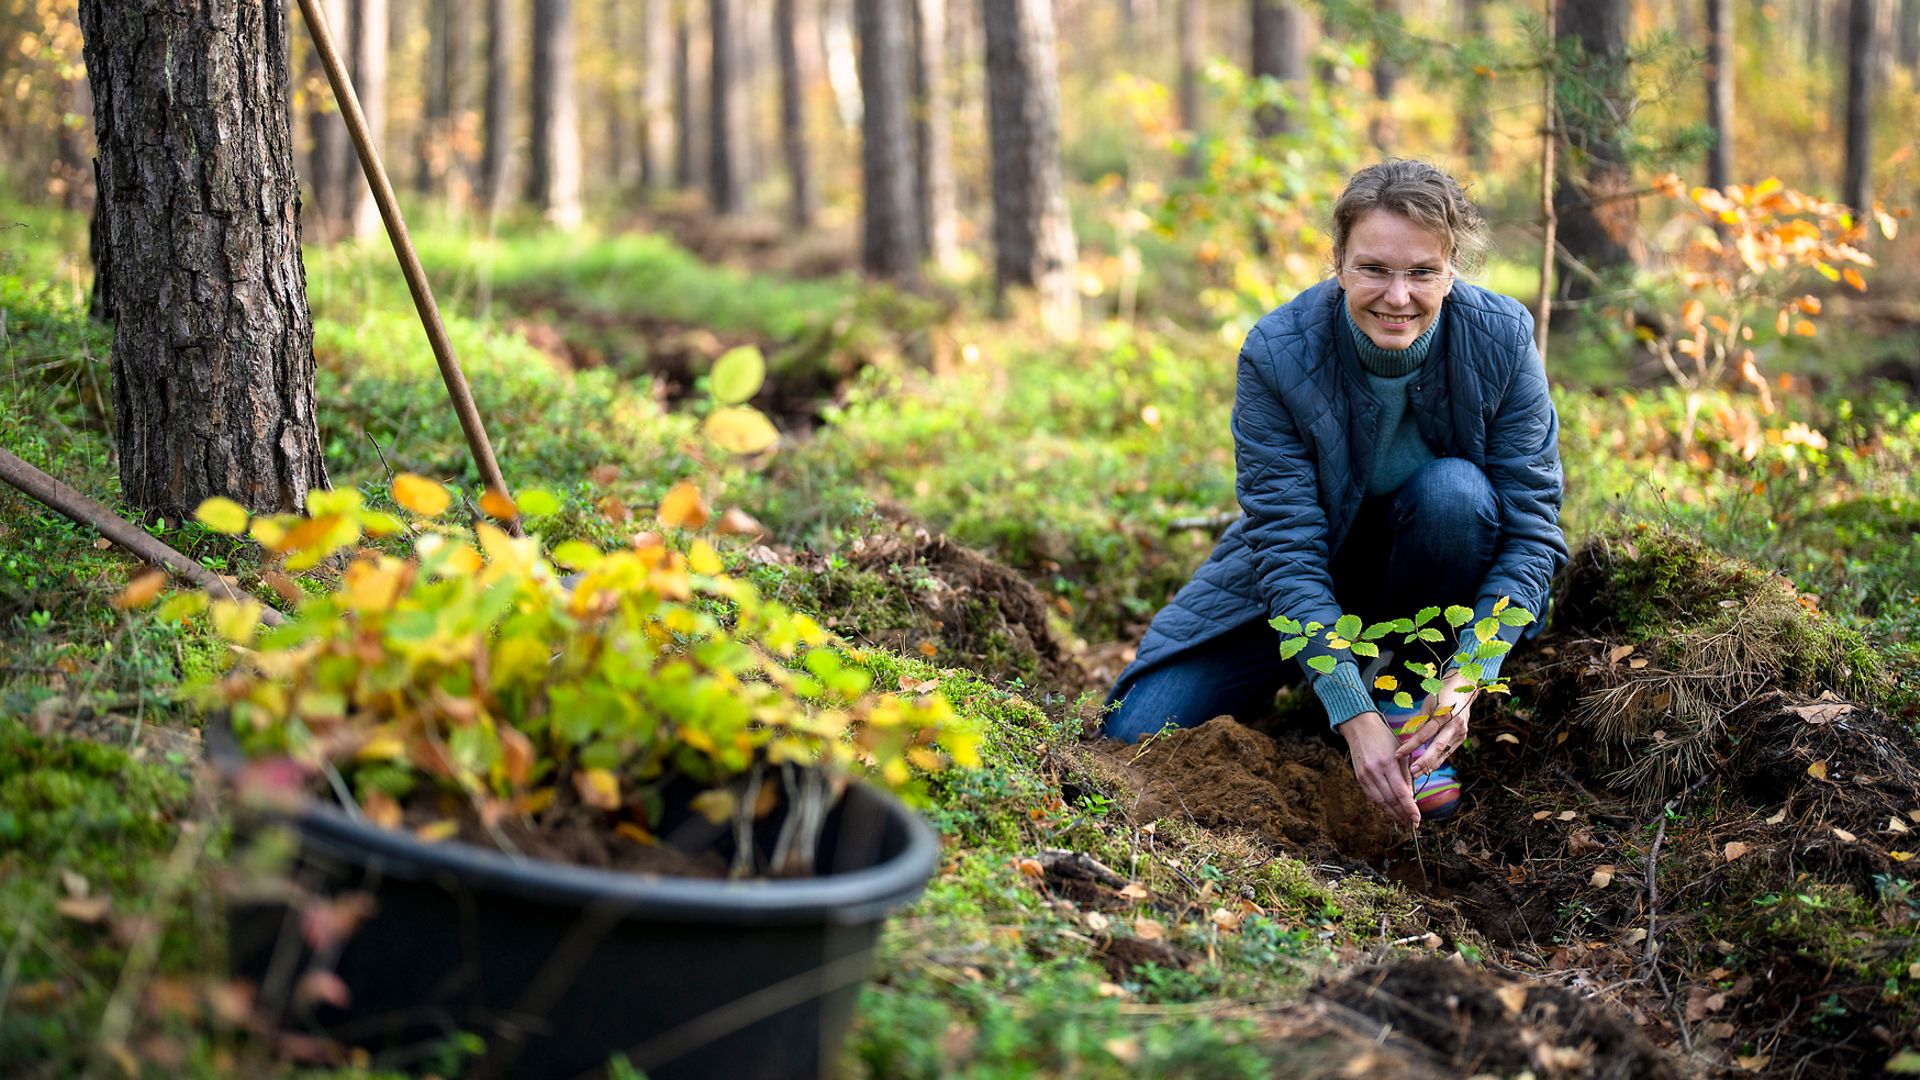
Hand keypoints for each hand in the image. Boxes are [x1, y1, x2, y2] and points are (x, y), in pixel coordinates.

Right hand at [1340, 711, 1419, 826]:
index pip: (1401, 792)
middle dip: (1402, 814)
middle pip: (1390, 800)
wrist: (1360, 728)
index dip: (1409, 808)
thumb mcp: (1400, 754)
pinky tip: (1390, 810)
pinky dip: (1381, 806)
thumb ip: (1405, 776)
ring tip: (1403, 821)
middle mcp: (1375, 772)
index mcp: (1388, 764)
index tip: (1417, 819)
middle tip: (1412, 824)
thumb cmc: (1384, 738)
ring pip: (1380, 802)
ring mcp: (1365, 776)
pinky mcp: (1359, 778)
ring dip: (1392, 814)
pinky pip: (1371, 797)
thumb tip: (1410, 797)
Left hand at [1394, 668, 1478, 778]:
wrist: (1463, 688)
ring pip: (1444, 752)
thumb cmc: (1441, 694)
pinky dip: (1439, 759)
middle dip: (1424, 761)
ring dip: (1431, 765)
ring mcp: (1461, 731)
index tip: (1398, 754)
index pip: (1424, 734)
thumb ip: (1421, 722)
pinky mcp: (1463, 736)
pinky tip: (1429, 768)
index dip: (1410, 745)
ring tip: (1418, 774)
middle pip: (1437, 746)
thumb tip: (1410, 739)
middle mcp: (1454, 724)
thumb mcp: (1428, 705)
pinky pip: (1449, 750)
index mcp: (1443, 713)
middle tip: (1411, 772)